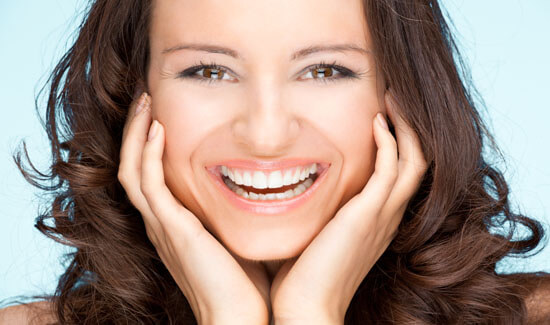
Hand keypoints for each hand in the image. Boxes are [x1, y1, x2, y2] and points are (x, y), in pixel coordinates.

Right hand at [118, 93, 270, 324]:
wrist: (241, 319)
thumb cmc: (246, 283)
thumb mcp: (238, 236)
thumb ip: (238, 212)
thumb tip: (265, 187)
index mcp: (174, 225)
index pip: (149, 176)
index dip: (149, 144)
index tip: (164, 114)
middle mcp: (161, 223)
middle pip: (132, 167)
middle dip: (136, 131)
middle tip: (147, 99)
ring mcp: (162, 226)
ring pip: (131, 169)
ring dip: (135, 133)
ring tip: (145, 102)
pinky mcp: (171, 228)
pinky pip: (147, 183)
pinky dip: (146, 153)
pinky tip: (158, 127)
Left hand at [270, 91, 427, 323]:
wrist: (306, 308)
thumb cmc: (303, 276)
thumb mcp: (317, 236)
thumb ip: (318, 213)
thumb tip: (293, 192)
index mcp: (376, 222)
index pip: (401, 176)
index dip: (398, 144)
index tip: (381, 117)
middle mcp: (387, 217)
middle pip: (416, 164)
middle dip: (409, 129)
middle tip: (394, 100)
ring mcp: (382, 216)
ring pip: (413, 162)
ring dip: (406, 128)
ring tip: (392, 100)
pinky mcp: (368, 215)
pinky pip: (392, 169)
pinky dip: (390, 142)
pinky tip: (376, 121)